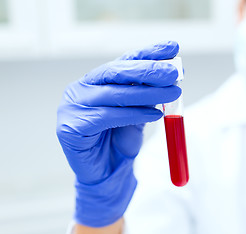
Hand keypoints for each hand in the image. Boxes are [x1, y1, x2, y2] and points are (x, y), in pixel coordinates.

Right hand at [56, 41, 180, 226]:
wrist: (105, 174)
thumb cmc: (120, 141)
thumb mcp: (139, 113)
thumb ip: (149, 95)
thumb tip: (173, 75)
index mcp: (98, 81)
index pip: (125, 61)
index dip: (149, 53)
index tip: (172, 47)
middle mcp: (82, 88)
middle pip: (117, 72)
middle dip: (148, 70)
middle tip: (173, 70)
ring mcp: (72, 106)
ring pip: (115, 94)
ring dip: (148, 93)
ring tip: (174, 92)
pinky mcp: (70, 127)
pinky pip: (108, 117)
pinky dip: (135, 114)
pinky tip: (156, 114)